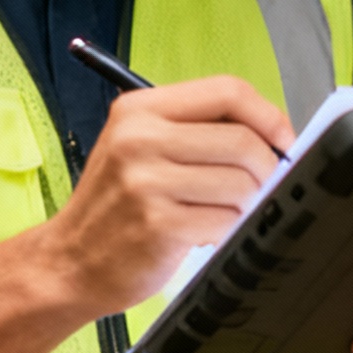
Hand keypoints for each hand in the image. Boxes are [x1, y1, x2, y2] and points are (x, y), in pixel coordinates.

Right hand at [40, 76, 293, 315]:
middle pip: (242, 139)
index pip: (227, 90)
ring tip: (228, 212)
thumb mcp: (139, 147)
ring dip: (249, 203)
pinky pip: (226, 221)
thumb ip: (195, 130)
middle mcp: (139, 138)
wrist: (69, 262)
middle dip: (268, 167)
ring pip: (241, 183)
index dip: (268, 115)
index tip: (282, 140)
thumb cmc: (115, 205)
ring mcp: (147, 182)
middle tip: (263, 186)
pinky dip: (230, 229)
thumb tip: (273, 134)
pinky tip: (209, 233)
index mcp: (140, 110)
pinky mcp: (159, 225)